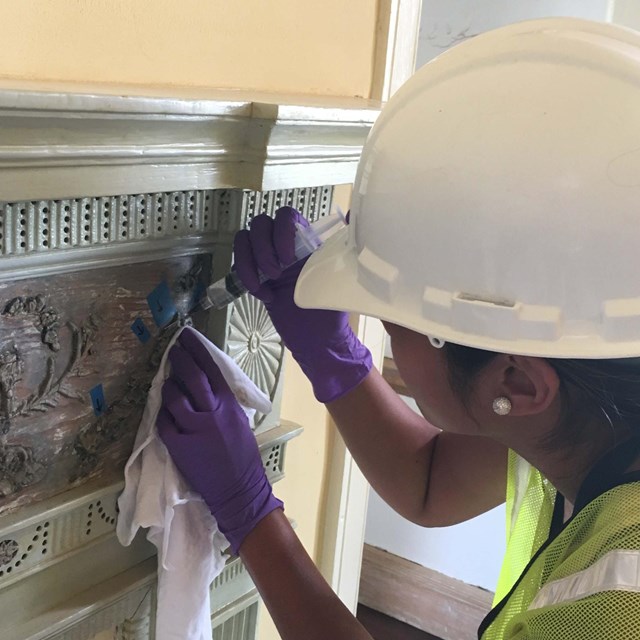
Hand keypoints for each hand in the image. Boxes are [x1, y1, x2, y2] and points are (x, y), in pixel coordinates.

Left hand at [157, 327, 282, 553]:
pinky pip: (165, 423)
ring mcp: (195, 430)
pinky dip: (163, 415)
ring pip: (175, 399)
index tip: (188, 338)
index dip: (199, 352)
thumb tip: (207, 385)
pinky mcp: (180, 446)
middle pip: (193, 379)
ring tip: (167, 382)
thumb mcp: (239, 422)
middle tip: (173, 350)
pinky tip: (163, 411)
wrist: (239, 489)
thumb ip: (223, 403)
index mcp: (230, 406)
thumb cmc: (242, 456)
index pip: (213, 371)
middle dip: (181, 361)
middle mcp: (213, 414)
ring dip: (168, 388)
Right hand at [233, 206, 371, 402]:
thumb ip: (345, 249)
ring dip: (249, 261)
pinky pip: (239, 263)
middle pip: (260, 224)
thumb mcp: (340, 279)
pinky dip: (245, 277)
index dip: (282, 231)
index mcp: (307, 240)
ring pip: (244, 239)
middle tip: (276, 275)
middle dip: (262, 249)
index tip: (288, 258)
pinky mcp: (255, 276)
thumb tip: (355, 215)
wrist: (316, 341)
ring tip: (266, 285)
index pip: (287, 215)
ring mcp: (267, 259)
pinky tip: (263, 295)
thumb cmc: (331, 311)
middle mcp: (285, 244)